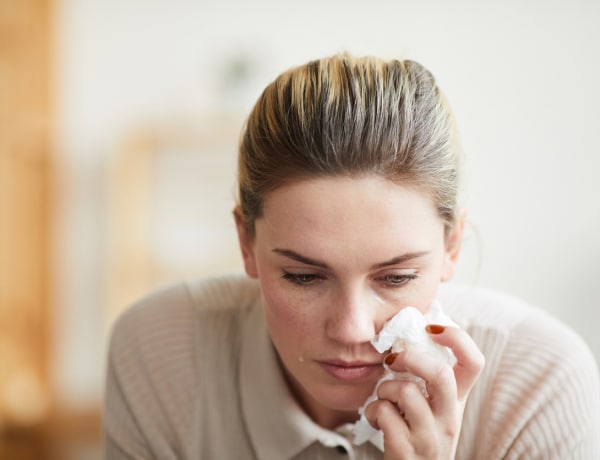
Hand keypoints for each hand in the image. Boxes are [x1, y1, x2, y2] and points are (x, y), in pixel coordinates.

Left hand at [363, 325, 484, 458]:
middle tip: (392, 359)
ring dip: (384, 388)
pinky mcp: (406, 452)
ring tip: (383, 398)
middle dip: (410, 357)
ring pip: (406, 391)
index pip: (474, 362)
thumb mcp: (429, 406)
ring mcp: (430, 437)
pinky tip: (376, 419)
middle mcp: (449, 418)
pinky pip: (384, 414)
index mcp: (456, 400)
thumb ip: (424, 377)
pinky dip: (373, 410)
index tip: (430, 327)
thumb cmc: (414, 434)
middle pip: (441, 374)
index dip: (456, 337)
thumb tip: (406, 333)